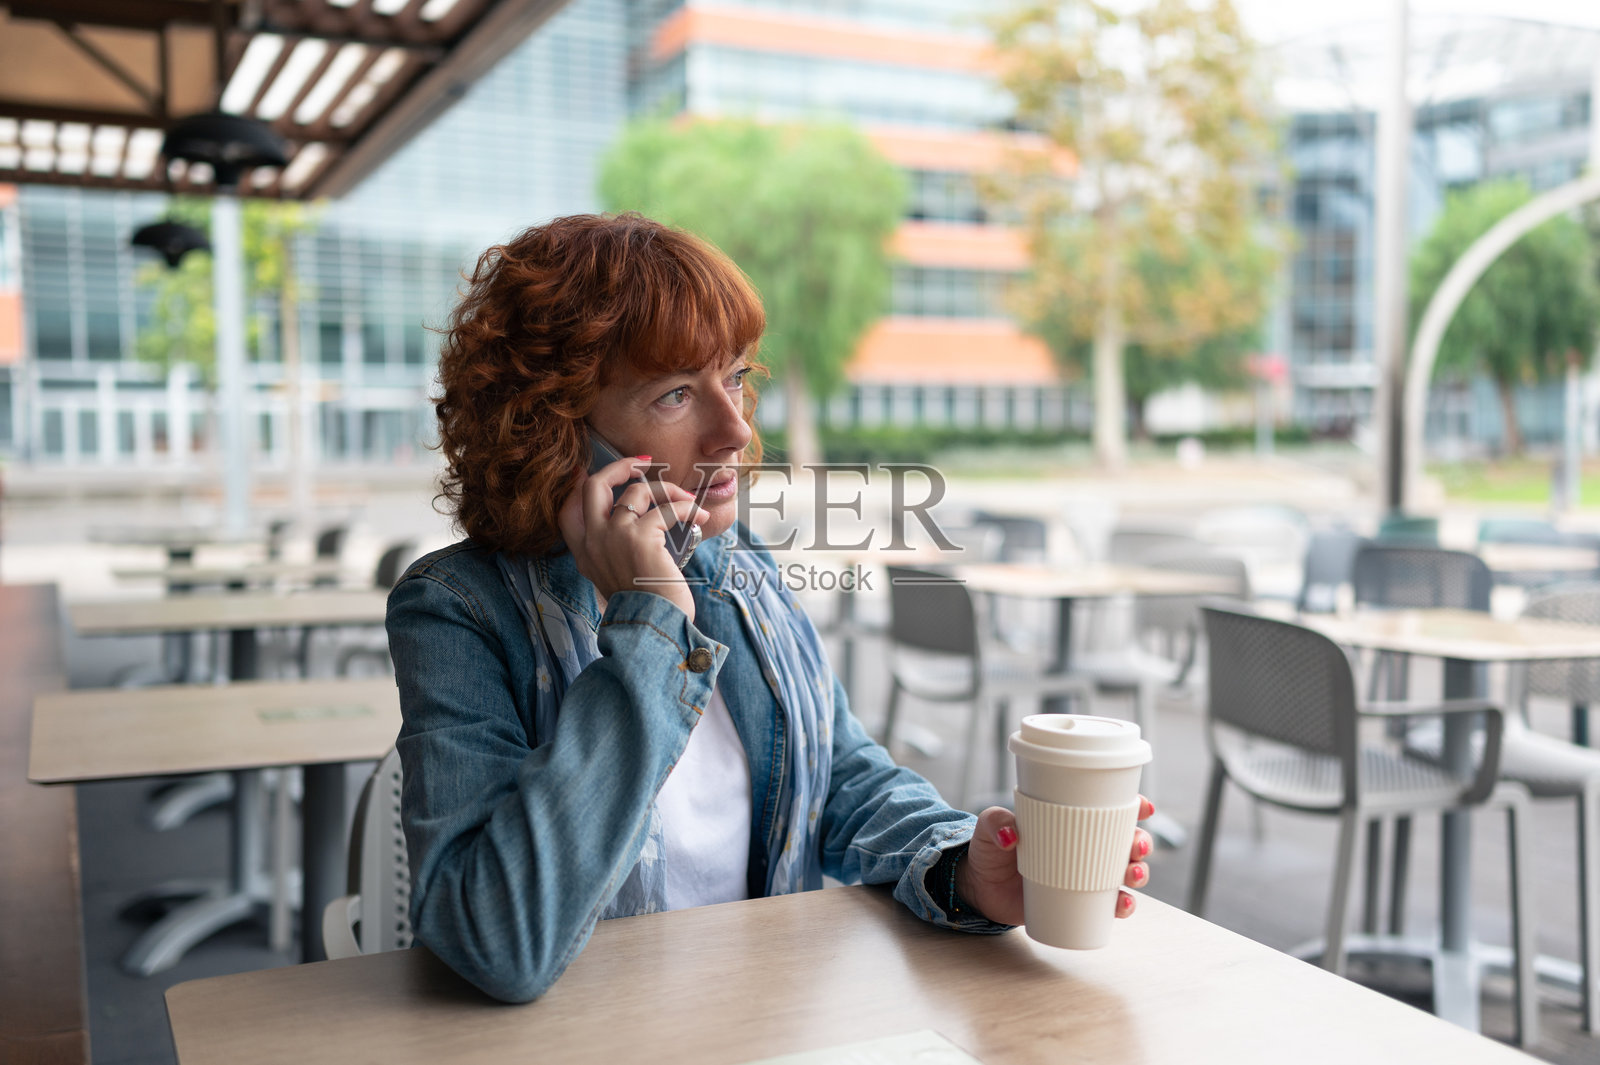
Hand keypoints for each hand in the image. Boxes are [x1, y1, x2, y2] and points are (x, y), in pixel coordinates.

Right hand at [557, 455, 708, 622]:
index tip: (588, 470)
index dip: (577, 486)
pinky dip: (687, 507)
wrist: (654, 628)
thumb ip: (614, 550)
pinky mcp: (640, 537)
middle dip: (619, 466)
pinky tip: (699, 516)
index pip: (567, 510)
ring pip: (638, 491)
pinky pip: (667, 508)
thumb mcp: (618, 577)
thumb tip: (631, 519)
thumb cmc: (645, 605)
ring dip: (668, 490)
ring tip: (689, 500)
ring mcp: (614, 536)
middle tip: (643, 464)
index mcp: (585, 553)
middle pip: (595, 485)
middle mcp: (594, 541)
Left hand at [956, 796, 1154, 925]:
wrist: (981, 888)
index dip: (1134, 806)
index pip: (1109, 810)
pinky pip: (1110, 906)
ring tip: (1132, 875)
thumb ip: (997, 823)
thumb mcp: (989, 828)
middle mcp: (1085, 848)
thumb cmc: (991, 850)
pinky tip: (1123, 905)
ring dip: (1139, 873)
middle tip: (1137, 847)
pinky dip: (1123, 906)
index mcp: (1071, 822)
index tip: (1144, 807)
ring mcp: (1085, 877)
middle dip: (1141, 843)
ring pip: (1126, 874)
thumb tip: (1010, 835)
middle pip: (1127, 842)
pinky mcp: (1079, 903)